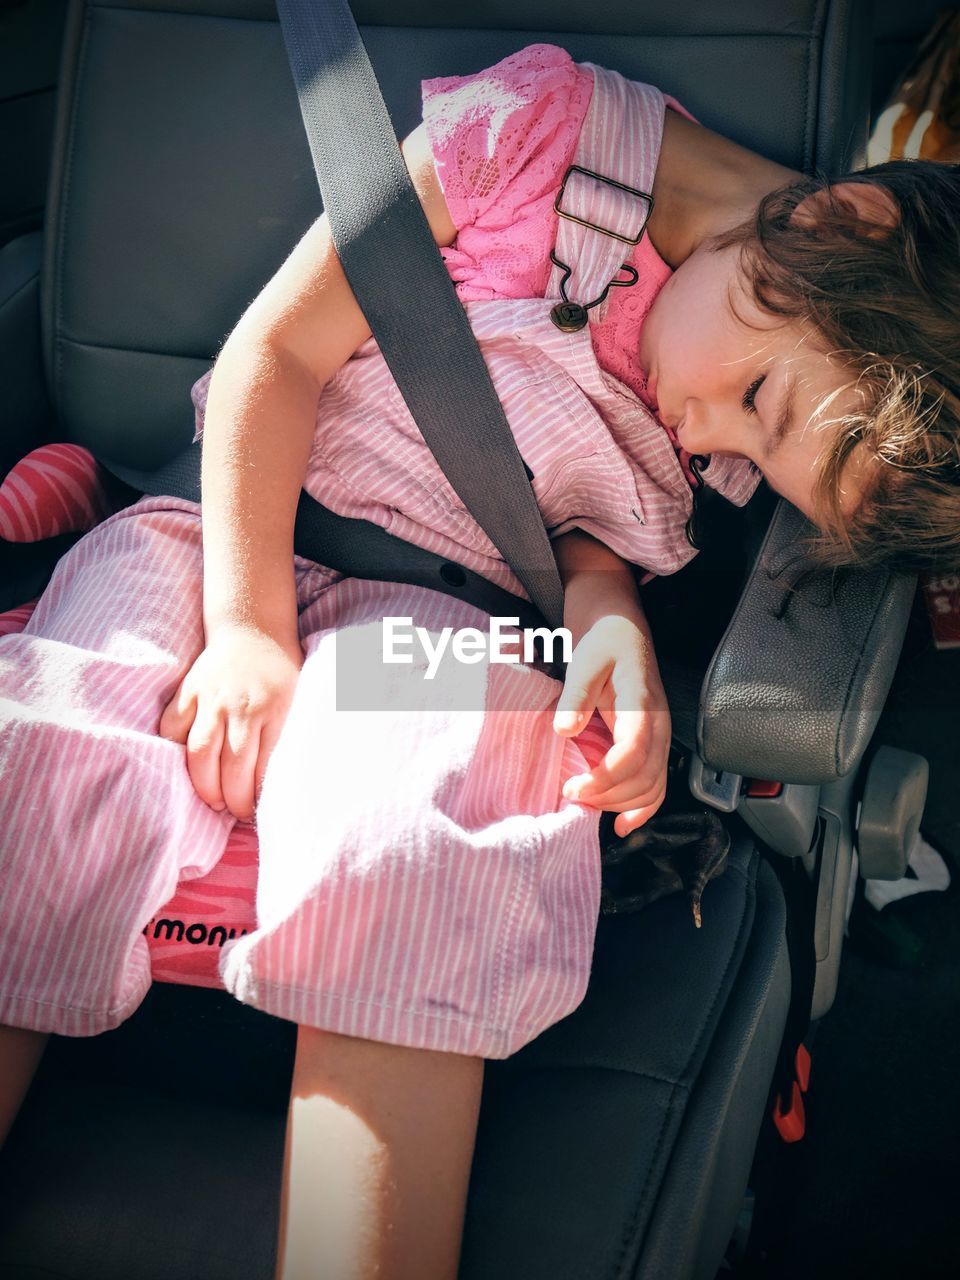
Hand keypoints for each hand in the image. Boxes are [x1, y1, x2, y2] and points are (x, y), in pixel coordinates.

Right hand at [158, 623, 302, 820]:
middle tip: (234, 810)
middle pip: (230, 767)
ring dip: (203, 786)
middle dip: (232, 800)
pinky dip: (175, 752)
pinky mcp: (188, 691)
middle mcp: (241, 707)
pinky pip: (172, 729)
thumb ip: (288, 738)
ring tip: (213, 799)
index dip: (258, 797)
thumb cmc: (280, 674)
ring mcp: (211, 699)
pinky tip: (187, 765)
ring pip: (198, 753)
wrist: (253, 630)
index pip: (264, 768)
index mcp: (274, 711)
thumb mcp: (299, 702)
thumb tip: (288, 782)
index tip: (257, 810)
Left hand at [552, 614, 670, 836]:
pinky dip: (641, 809)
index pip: (633, 753)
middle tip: (571, 795)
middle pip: (645, 778)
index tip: (573, 787)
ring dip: (620, 805)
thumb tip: (564, 731)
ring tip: (587, 804)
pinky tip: (620, 825)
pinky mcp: (652, 745)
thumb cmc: (603, 643)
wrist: (623, 631)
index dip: (605, 777)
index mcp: (642, 704)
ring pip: (651, 787)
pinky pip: (655, 785)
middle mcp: (658, 726)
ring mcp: (659, 738)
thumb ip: (575, 695)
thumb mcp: (585, 659)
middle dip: (609, 796)